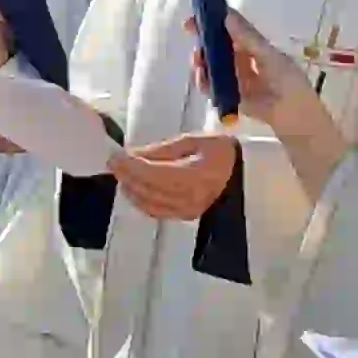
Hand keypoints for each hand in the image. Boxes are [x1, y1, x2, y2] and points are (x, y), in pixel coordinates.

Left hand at [113, 132, 241, 222]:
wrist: (243, 172)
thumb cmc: (221, 150)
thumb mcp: (193, 140)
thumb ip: (162, 150)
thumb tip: (133, 154)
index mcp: (196, 175)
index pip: (154, 174)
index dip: (132, 166)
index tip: (116, 155)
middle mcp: (191, 198)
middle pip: (149, 190)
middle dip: (127, 176)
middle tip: (113, 162)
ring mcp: (189, 211)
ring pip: (149, 203)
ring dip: (131, 189)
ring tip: (121, 174)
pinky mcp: (187, 216)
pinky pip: (157, 211)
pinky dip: (141, 201)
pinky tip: (133, 188)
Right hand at [204, 9, 341, 174]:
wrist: (297, 121)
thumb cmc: (290, 85)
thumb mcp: (270, 57)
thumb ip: (248, 38)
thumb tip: (226, 15)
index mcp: (258, 48)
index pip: (233, 30)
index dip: (215, 22)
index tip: (197, 18)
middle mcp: (247, 62)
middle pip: (220, 48)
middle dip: (205, 43)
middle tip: (194, 41)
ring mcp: (238, 80)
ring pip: (214, 67)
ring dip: (203, 62)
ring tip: (199, 63)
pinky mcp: (232, 98)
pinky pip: (214, 87)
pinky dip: (206, 83)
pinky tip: (202, 79)